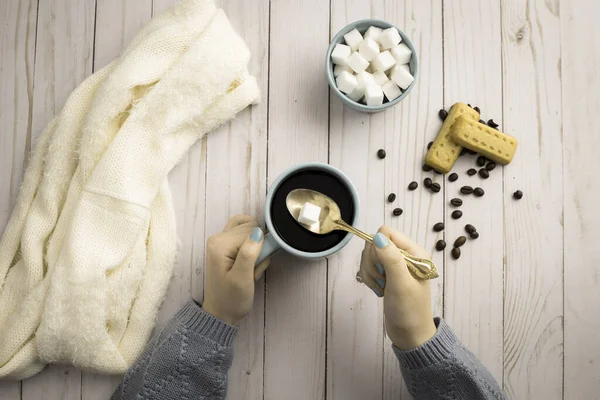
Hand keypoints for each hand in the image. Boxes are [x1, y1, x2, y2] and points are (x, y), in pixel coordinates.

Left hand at [202, 215, 270, 324]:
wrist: (221, 313)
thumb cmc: (231, 300)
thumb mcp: (242, 279)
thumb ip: (249, 254)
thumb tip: (259, 232)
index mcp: (220, 244)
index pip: (252, 230)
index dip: (261, 247)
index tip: (255, 267)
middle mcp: (218, 237)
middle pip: (250, 228)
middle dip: (258, 247)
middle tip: (252, 269)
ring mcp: (220, 240)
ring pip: (249, 229)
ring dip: (255, 245)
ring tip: (250, 264)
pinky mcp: (225, 245)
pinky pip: (244, 234)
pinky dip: (251, 244)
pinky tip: (250, 258)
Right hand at [357, 226, 436, 349]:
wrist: (410, 335)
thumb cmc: (409, 311)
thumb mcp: (401, 284)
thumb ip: (390, 259)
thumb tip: (378, 237)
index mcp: (414, 252)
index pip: (386, 233)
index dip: (377, 248)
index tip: (382, 268)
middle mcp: (405, 255)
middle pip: (375, 243)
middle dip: (372, 263)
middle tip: (382, 280)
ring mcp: (395, 265)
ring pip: (370, 255)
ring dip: (370, 272)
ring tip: (381, 287)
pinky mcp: (387, 274)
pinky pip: (370, 266)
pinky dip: (369, 278)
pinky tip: (379, 290)